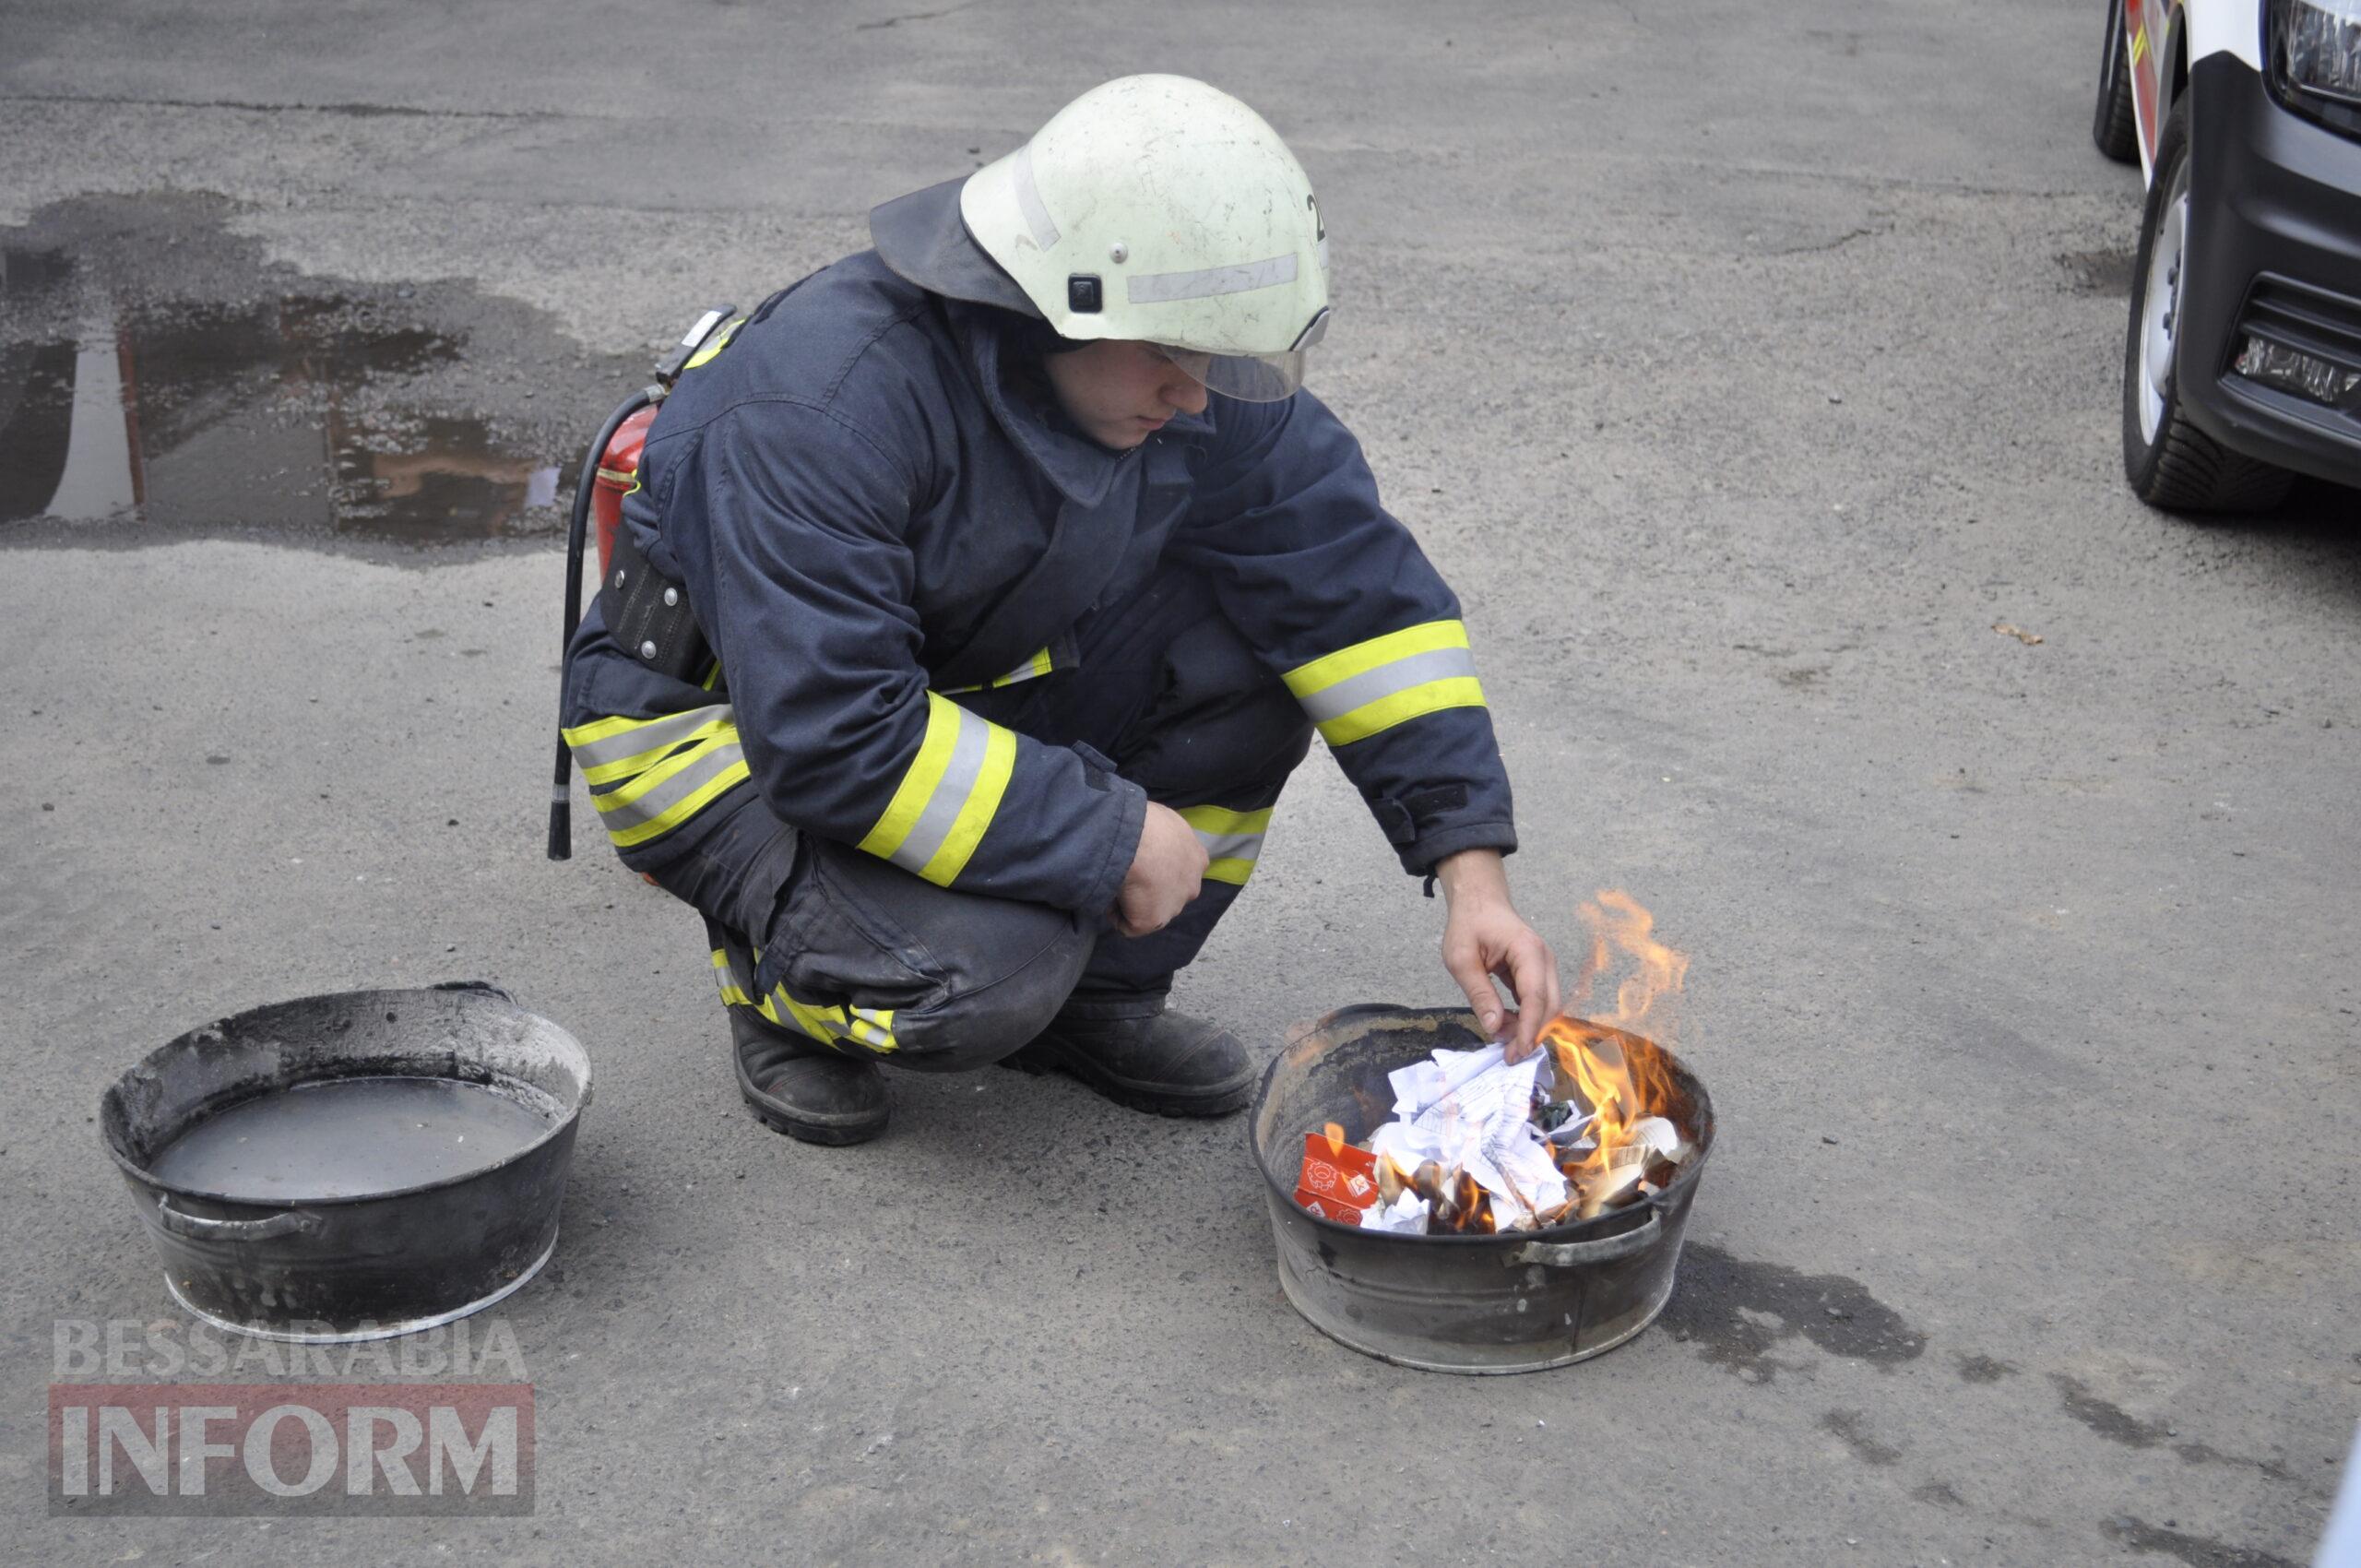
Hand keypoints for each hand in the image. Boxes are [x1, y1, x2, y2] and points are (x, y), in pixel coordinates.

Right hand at [1116, 802, 1207, 935]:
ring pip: (1151, 909)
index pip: (1180, 869)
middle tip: (1128, 874)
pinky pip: (1130, 925)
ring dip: (1134, 901)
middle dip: (1151, 888)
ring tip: (1116, 884)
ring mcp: (1173, 907)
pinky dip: (1117, 915)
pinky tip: (1109, 896)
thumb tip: (1149, 839)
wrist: (1136, 841)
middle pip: (1169, 893)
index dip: (1160, 867)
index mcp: (1197, 858)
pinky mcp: (1152, 922)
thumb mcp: (1163, 819)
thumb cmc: (1146, 822)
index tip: (1141, 860)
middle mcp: (1192, 886)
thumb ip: (1164, 835)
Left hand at [1434, 849, 1560, 1062]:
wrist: (1479, 901)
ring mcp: (1543, 966)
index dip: (1528, 1029)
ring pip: (1547, 1006)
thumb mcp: (1461, 959)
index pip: (1536, 998)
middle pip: (1551, 1006)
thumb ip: (1478, 992)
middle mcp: (1544, 959)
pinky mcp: (1537, 973)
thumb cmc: (1468, 924)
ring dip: (1527, 1026)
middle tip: (1508, 1055)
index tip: (1516, 1053)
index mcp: (1528, 951)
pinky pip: (1538, 1001)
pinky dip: (1524, 1017)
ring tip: (1500, 1038)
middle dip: (1531, 1033)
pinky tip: (1504, 1024)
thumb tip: (1493, 1026)